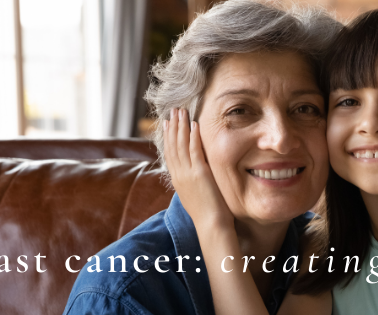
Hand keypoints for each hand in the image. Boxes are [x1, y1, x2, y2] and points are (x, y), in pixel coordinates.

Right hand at [163, 108, 234, 228]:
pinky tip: (194, 125)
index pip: (169, 153)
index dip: (168, 137)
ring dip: (181, 127)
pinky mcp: (199, 174)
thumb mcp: (194, 196)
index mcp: (177, 180)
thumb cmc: (207, 215)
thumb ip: (191, 183)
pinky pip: (195, 151)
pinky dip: (193, 137)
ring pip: (181, 145)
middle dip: (172, 126)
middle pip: (172, 145)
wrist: (210, 226)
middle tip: (172, 111)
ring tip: (181, 112)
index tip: (167, 123)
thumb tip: (193, 176)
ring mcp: (187, 174)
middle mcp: (179, 175)